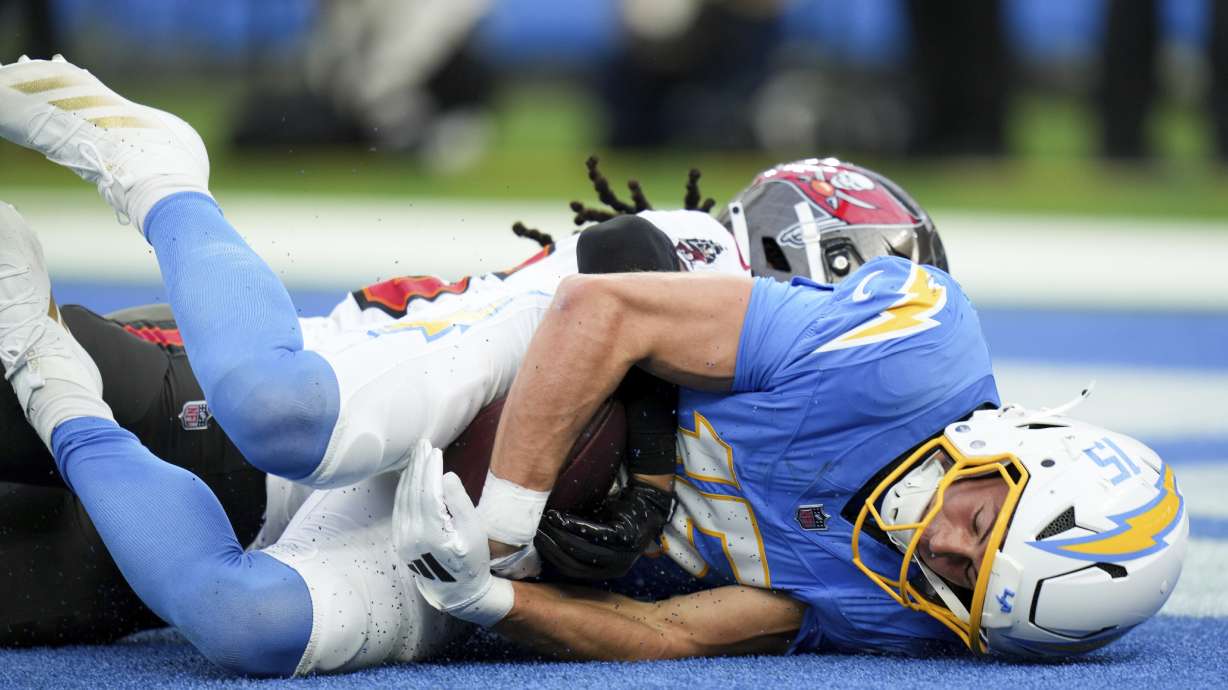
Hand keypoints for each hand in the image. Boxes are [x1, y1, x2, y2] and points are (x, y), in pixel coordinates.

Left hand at [393, 440, 513, 625]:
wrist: (456, 589)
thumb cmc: (472, 558)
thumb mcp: (475, 531)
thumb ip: (460, 503)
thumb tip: (446, 476)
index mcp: (433, 534)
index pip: (428, 493)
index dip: (430, 470)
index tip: (436, 451)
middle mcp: (413, 537)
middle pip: (412, 492)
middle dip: (418, 465)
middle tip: (424, 444)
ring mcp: (403, 539)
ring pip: (403, 498)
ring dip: (410, 474)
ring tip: (418, 454)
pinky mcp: (400, 540)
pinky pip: (399, 508)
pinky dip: (404, 488)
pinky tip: (410, 475)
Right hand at [535, 479, 673, 579]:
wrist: (646, 502)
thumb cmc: (616, 518)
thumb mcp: (597, 536)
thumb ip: (576, 543)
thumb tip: (543, 541)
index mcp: (607, 571)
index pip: (571, 570)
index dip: (550, 557)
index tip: (533, 543)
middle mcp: (615, 567)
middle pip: (574, 563)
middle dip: (551, 547)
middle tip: (533, 532)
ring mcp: (622, 554)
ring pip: (581, 550)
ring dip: (559, 536)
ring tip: (544, 523)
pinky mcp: (625, 536)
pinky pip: (593, 534)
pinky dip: (574, 526)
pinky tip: (560, 517)